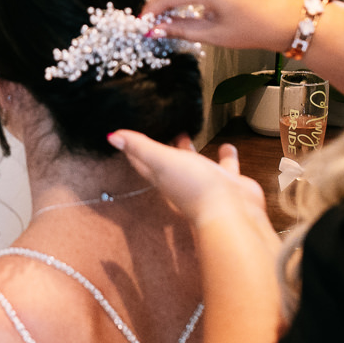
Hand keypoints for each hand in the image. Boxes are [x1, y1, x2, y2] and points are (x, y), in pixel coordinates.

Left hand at [109, 131, 267, 226]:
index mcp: (163, 176)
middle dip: (163, 147)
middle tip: (161, 130)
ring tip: (188, 134)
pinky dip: (225, 156)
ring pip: (195, 163)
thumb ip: (140, 147)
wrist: (231, 212)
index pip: (143, 162)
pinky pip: (224, 166)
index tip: (128, 136)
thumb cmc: (194, 187)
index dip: (134, 150)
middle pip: (168, 161)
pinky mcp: (227, 183)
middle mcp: (182, 180)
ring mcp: (205, 182)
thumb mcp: (162, 161)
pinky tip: (227, 147)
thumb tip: (112, 136)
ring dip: (190, 150)